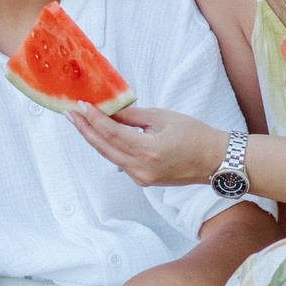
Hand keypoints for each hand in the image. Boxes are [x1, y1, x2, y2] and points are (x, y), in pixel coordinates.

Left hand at [66, 102, 226, 189]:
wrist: (215, 160)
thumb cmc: (195, 136)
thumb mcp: (163, 118)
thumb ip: (133, 115)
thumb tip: (109, 109)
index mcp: (148, 151)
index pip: (112, 133)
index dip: (93, 119)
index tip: (81, 105)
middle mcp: (142, 169)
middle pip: (104, 147)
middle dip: (85, 129)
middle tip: (70, 113)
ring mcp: (142, 178)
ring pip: (110, 155)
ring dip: (95, 138)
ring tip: (81, 120)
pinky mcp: (143, 180)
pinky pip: (120, 161)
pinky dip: (110, 147)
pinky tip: (101, 134)